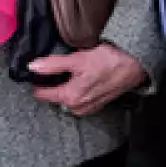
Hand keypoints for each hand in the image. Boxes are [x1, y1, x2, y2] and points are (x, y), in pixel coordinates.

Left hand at [30, 44, 146, 116]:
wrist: (134, 65)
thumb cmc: (108, 61)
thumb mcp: (77, 59)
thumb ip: (53, 65)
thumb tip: (32, 67)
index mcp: (70, 97)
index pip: (43, 94)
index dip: (36, 83)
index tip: (31, 74)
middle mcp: (78, 107)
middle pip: (55, 97)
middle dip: (50, 85)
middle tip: (46, 70)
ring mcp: (89, 107)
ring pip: (67, 99)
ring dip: (63, 88)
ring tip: (63, 73)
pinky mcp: (98, 103)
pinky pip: (79, 100)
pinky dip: (75, 90)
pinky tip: (78, 78)